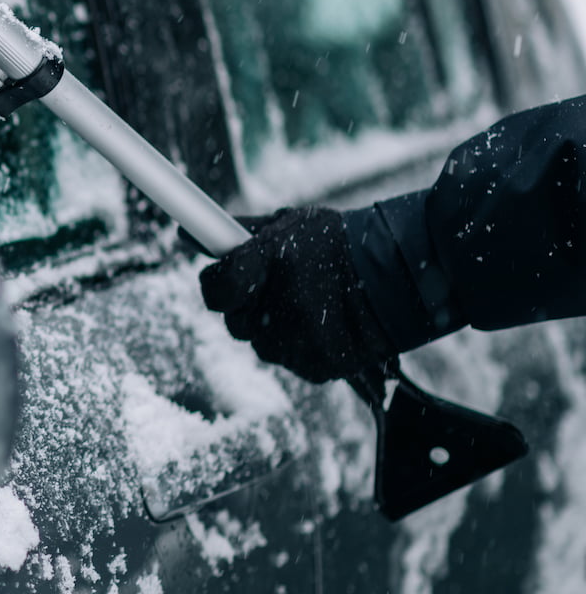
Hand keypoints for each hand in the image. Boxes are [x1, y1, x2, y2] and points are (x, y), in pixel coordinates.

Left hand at [199, 207, 397, 383]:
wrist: (408, 276)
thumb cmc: (342, 244)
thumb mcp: (290, 226)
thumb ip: (239, 234)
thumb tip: (185, 233)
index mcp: (268, 262)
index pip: (215, 288)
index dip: (218, 284)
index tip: (228, 277)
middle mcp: (278, 306)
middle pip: (235, 320)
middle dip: (250, 306)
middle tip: (282, 289)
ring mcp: (297, 341)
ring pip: (263, 343)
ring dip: (276, 328)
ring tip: (313, 304)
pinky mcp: (315, 367)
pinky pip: (291, 360)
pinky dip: (302, 346)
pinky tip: (328, 325)